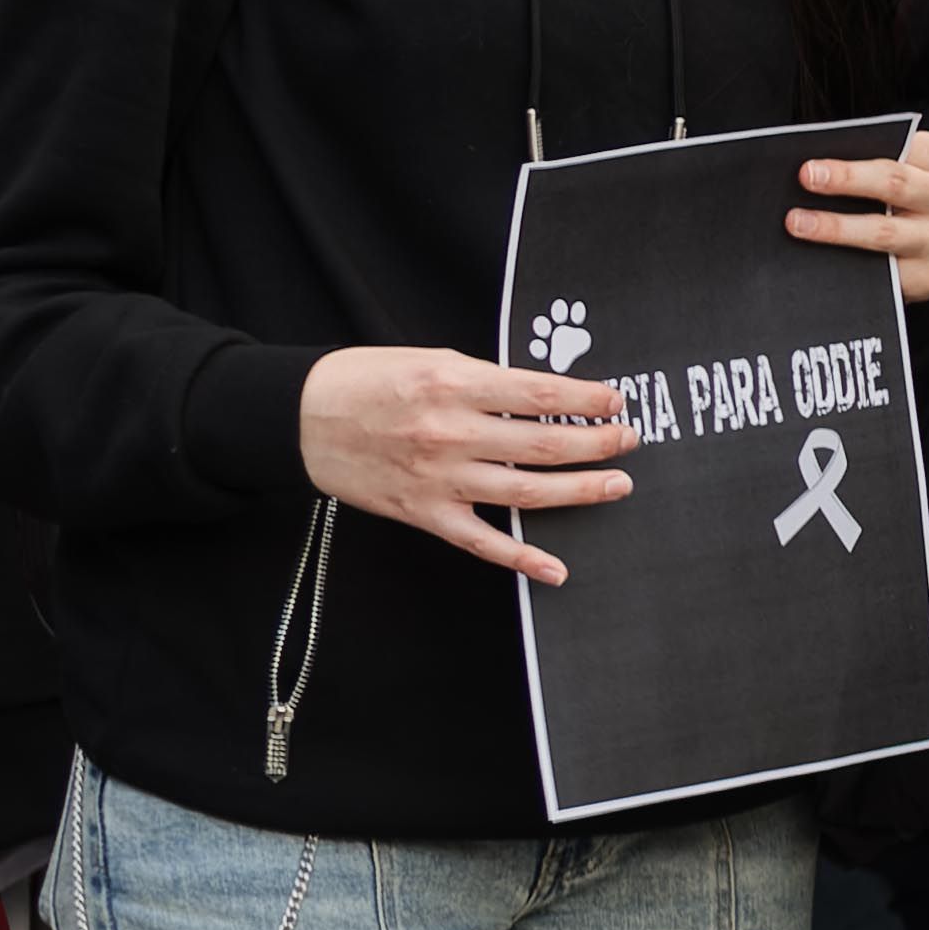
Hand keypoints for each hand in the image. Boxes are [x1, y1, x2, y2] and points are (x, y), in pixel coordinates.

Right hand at [300, 344, 634, 584]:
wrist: (299, 418)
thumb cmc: (367, 381)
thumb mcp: (431, 359)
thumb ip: (487, 380)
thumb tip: (546, 397)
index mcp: (454, 384)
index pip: (541, 395)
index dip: (588, 400)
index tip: (617, 400)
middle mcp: (450, 432)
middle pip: (544, 445)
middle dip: (599, 444)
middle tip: (629, 440)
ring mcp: (438, 478)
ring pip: (527, 492)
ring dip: (582, 490)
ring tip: (618, 484)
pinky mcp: (423, 513)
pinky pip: (482, 542)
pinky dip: (522, 559)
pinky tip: (557, 569)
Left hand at [790, 129, 928, 305]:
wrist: (917, 250)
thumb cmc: (896, 200)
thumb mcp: (893, 172)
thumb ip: (867, 163)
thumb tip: (814, 168)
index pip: (899, 150)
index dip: (854, 156)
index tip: (810, 164)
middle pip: (894, 184)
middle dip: (847, 180)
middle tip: (806, 179)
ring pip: (885, 231)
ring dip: (837, 227)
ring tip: (799, 223)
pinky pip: (884, 272)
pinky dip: (847, 262)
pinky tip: (820, 257)